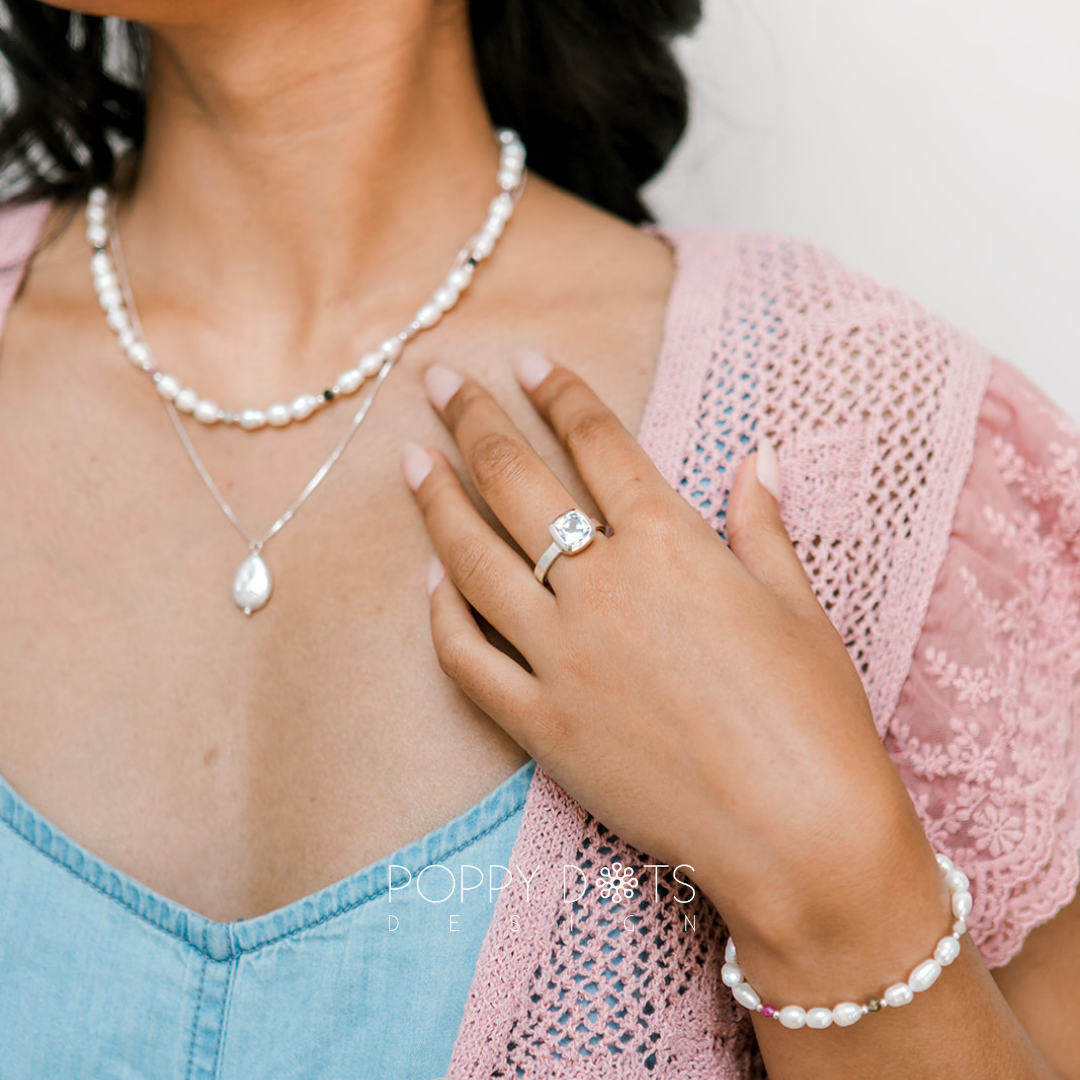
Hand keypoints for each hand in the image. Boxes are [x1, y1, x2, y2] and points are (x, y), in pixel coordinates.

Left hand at [401, 349, 937, 953]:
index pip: (600, 446)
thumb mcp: (798, 605)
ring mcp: (563, 658)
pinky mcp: (542, 725)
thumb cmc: (815, 716)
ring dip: (438, 502)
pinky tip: (430, 577)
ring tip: (413, 459)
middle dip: (476, 421)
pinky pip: (469, 658)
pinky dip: (443, 613)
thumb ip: (762, 524)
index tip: (527, 361)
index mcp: (672, 547)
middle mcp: (605, 589)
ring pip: (476, 561)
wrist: (797, 832)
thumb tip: (759, 457)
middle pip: (519, 483)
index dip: (560, 394)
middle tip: (441, 379)